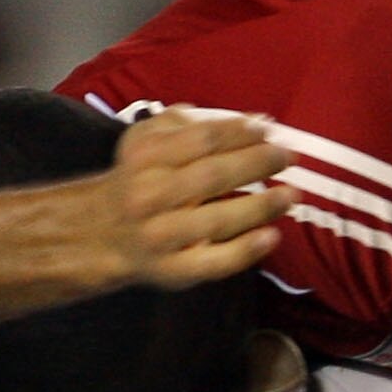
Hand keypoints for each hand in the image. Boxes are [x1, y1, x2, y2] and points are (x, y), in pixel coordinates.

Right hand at [106, 107, 291, 288]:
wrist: (101, 233)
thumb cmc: (140, 178)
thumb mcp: (149, 139)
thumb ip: (194, 125)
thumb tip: (256, 122)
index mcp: (145, 157)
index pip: (202, 139)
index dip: (241, 133)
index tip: (268, 130)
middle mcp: (149, 195)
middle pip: (212, 176)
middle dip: (257, 164)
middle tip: (288, 157)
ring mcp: (160, 236)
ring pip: (217, 220)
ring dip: (261, 206)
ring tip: (290, 195)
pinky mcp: (172, 270)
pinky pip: (213, 262)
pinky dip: (246, 250)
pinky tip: (272, 236)